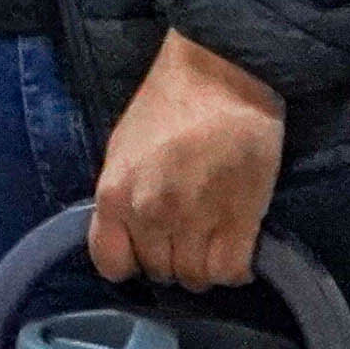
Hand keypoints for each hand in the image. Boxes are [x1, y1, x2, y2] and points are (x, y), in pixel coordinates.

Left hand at [90, 30, 285, 292]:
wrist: (221, 71)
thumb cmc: (170, 101)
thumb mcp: (124, 148)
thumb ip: (124, 195)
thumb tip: (133, 233)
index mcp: (115, 194)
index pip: (111, 264)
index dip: (131, 262)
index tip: (147, 250)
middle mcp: (149, 214)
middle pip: (159, 272)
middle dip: (172, 259)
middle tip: (188, 237)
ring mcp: (194, 220)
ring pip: (195, 278)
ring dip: (204, 266)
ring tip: (214, 242)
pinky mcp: (238, 219)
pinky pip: (230, 271)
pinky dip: (235, 269)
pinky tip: (237, 249)